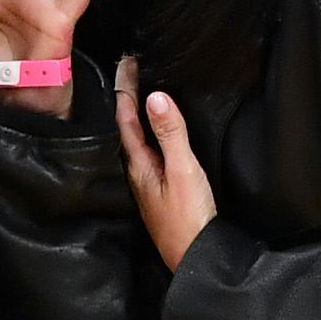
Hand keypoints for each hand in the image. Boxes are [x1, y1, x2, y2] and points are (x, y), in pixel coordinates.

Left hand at [113, 56, 216, 270]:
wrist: (195, 258)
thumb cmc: (188, 219)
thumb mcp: (182, 171)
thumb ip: (170, 134)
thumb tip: (155, 96)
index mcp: (138, 164)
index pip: (126, 116)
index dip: (125, 87)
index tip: (127, 60)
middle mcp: (137, 172)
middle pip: (127, 126)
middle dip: (128, 96)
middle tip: (130, 68)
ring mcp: (148, 183)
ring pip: (136, 139)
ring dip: (138, 114)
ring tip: (141, 91)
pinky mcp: (160, 191)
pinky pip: (149, 152)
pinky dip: (150, 133)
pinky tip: (157, 133)